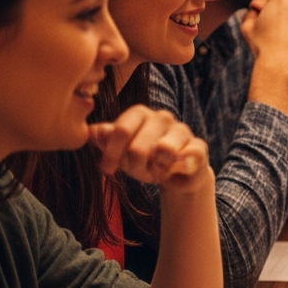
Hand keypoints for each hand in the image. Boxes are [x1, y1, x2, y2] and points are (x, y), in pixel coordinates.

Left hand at [89, 105, 211, 191]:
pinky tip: (173, 171)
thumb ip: (106, 139)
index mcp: (140, 113)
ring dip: (156, 169)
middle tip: (137, 173)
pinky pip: (189, 156)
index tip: (107, 170)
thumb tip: (89, 131)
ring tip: (156, 172)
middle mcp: (162, 117)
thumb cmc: (144, 158)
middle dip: (134, 166)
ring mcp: (182, 130)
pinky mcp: (198, 146)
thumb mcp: (120, 151)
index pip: (121, 130)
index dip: (111, 153)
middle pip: (139, 146)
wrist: (175, 173)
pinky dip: (179, 167)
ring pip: (164, 150)